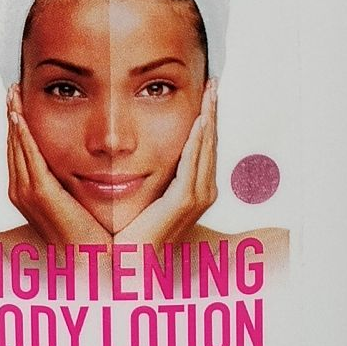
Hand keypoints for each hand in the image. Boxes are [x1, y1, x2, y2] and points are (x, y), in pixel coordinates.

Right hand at [5, 85, 105, 247]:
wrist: (90, 260)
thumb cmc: (88, 234)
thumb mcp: (75, 201)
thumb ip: (71, 181)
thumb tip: (83, 162)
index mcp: (26, 192)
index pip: (19, 150)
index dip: (18, 125)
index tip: (19, 101)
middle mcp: (21, 191)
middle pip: (13, 144)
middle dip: (12, 115)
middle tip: (14, 89)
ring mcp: (27, 193)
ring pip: (16, 145)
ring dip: (15, 117)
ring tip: (14, 94)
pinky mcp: (40, 193)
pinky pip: (28, 155)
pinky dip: (22, 134)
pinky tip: (20, 115)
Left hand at [121, 81, 217, 248]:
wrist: (133, 262)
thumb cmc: (135, 232)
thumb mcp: (148, 195)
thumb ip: (152, 174)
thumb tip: (138, 151)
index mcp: (196, 188)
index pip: (204, 145)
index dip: (208, 118)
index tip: (206, 93)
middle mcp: (203, 192)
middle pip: (211, 142)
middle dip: (213, 111)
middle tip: (213, 83)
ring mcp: (197, 197)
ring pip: (206, 148)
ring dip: (209, 119)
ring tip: (211, 93)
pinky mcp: (184, 201)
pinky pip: (193, 164)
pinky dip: (198, 142)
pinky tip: (200, 122)